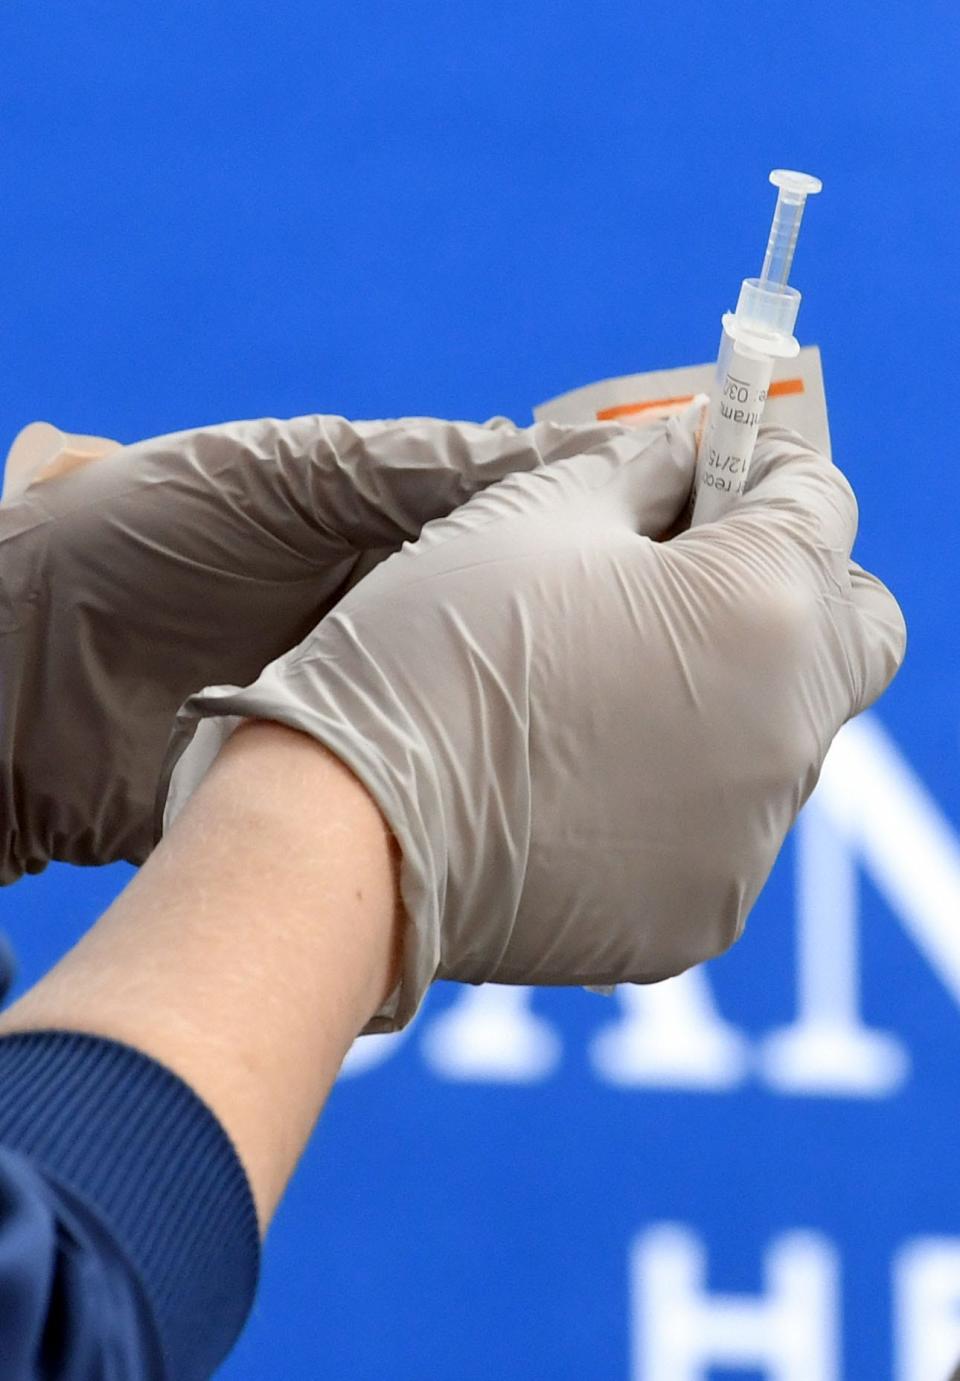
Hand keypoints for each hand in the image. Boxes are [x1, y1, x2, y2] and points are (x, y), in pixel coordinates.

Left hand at [0, 411, 683, 881]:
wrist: (21, 672)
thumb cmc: (140, 534)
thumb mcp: (283, 473)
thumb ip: (416, 465)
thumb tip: (566, 456)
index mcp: (398, 528)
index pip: (535, 521)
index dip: (611, 523)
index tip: (706, 531)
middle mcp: (407, 618)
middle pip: (540, 624)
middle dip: (613, 633)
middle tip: (715, 650)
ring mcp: (388, 704)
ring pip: (509, 713)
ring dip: (571, 720)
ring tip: (665, 729)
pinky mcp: (358, 781)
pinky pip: (449, 786)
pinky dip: (504, 792)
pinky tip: (573, 800)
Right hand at [156, 417, 904, 1030]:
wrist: (351, 835)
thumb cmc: (435, 647)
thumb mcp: (535, 512)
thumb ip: (641, 468)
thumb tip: (687, 453)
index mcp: (767, 604)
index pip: (821, 500)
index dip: (761, 467)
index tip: (711, 466)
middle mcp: (793, 729)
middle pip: (850, 627)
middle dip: (794, 583)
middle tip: (694, 573)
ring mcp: (752, 836)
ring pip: (788, 733)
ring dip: (732, 690)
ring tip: (610, 684)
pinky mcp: (701, 915)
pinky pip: (725, 827)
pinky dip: (682, 790)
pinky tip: (583, 778)